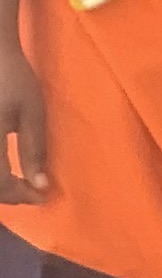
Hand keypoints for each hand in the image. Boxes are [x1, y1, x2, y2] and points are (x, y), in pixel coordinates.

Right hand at [0, 41, 46, 202]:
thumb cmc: (13, 80)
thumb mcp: (31, 113)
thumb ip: (34, 151)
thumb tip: (40, 187)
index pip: (0, 183)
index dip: (20, 195)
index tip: (41, 196)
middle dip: (7, 195)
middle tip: (31, 193)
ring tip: (18, 184)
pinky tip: (5, 172)